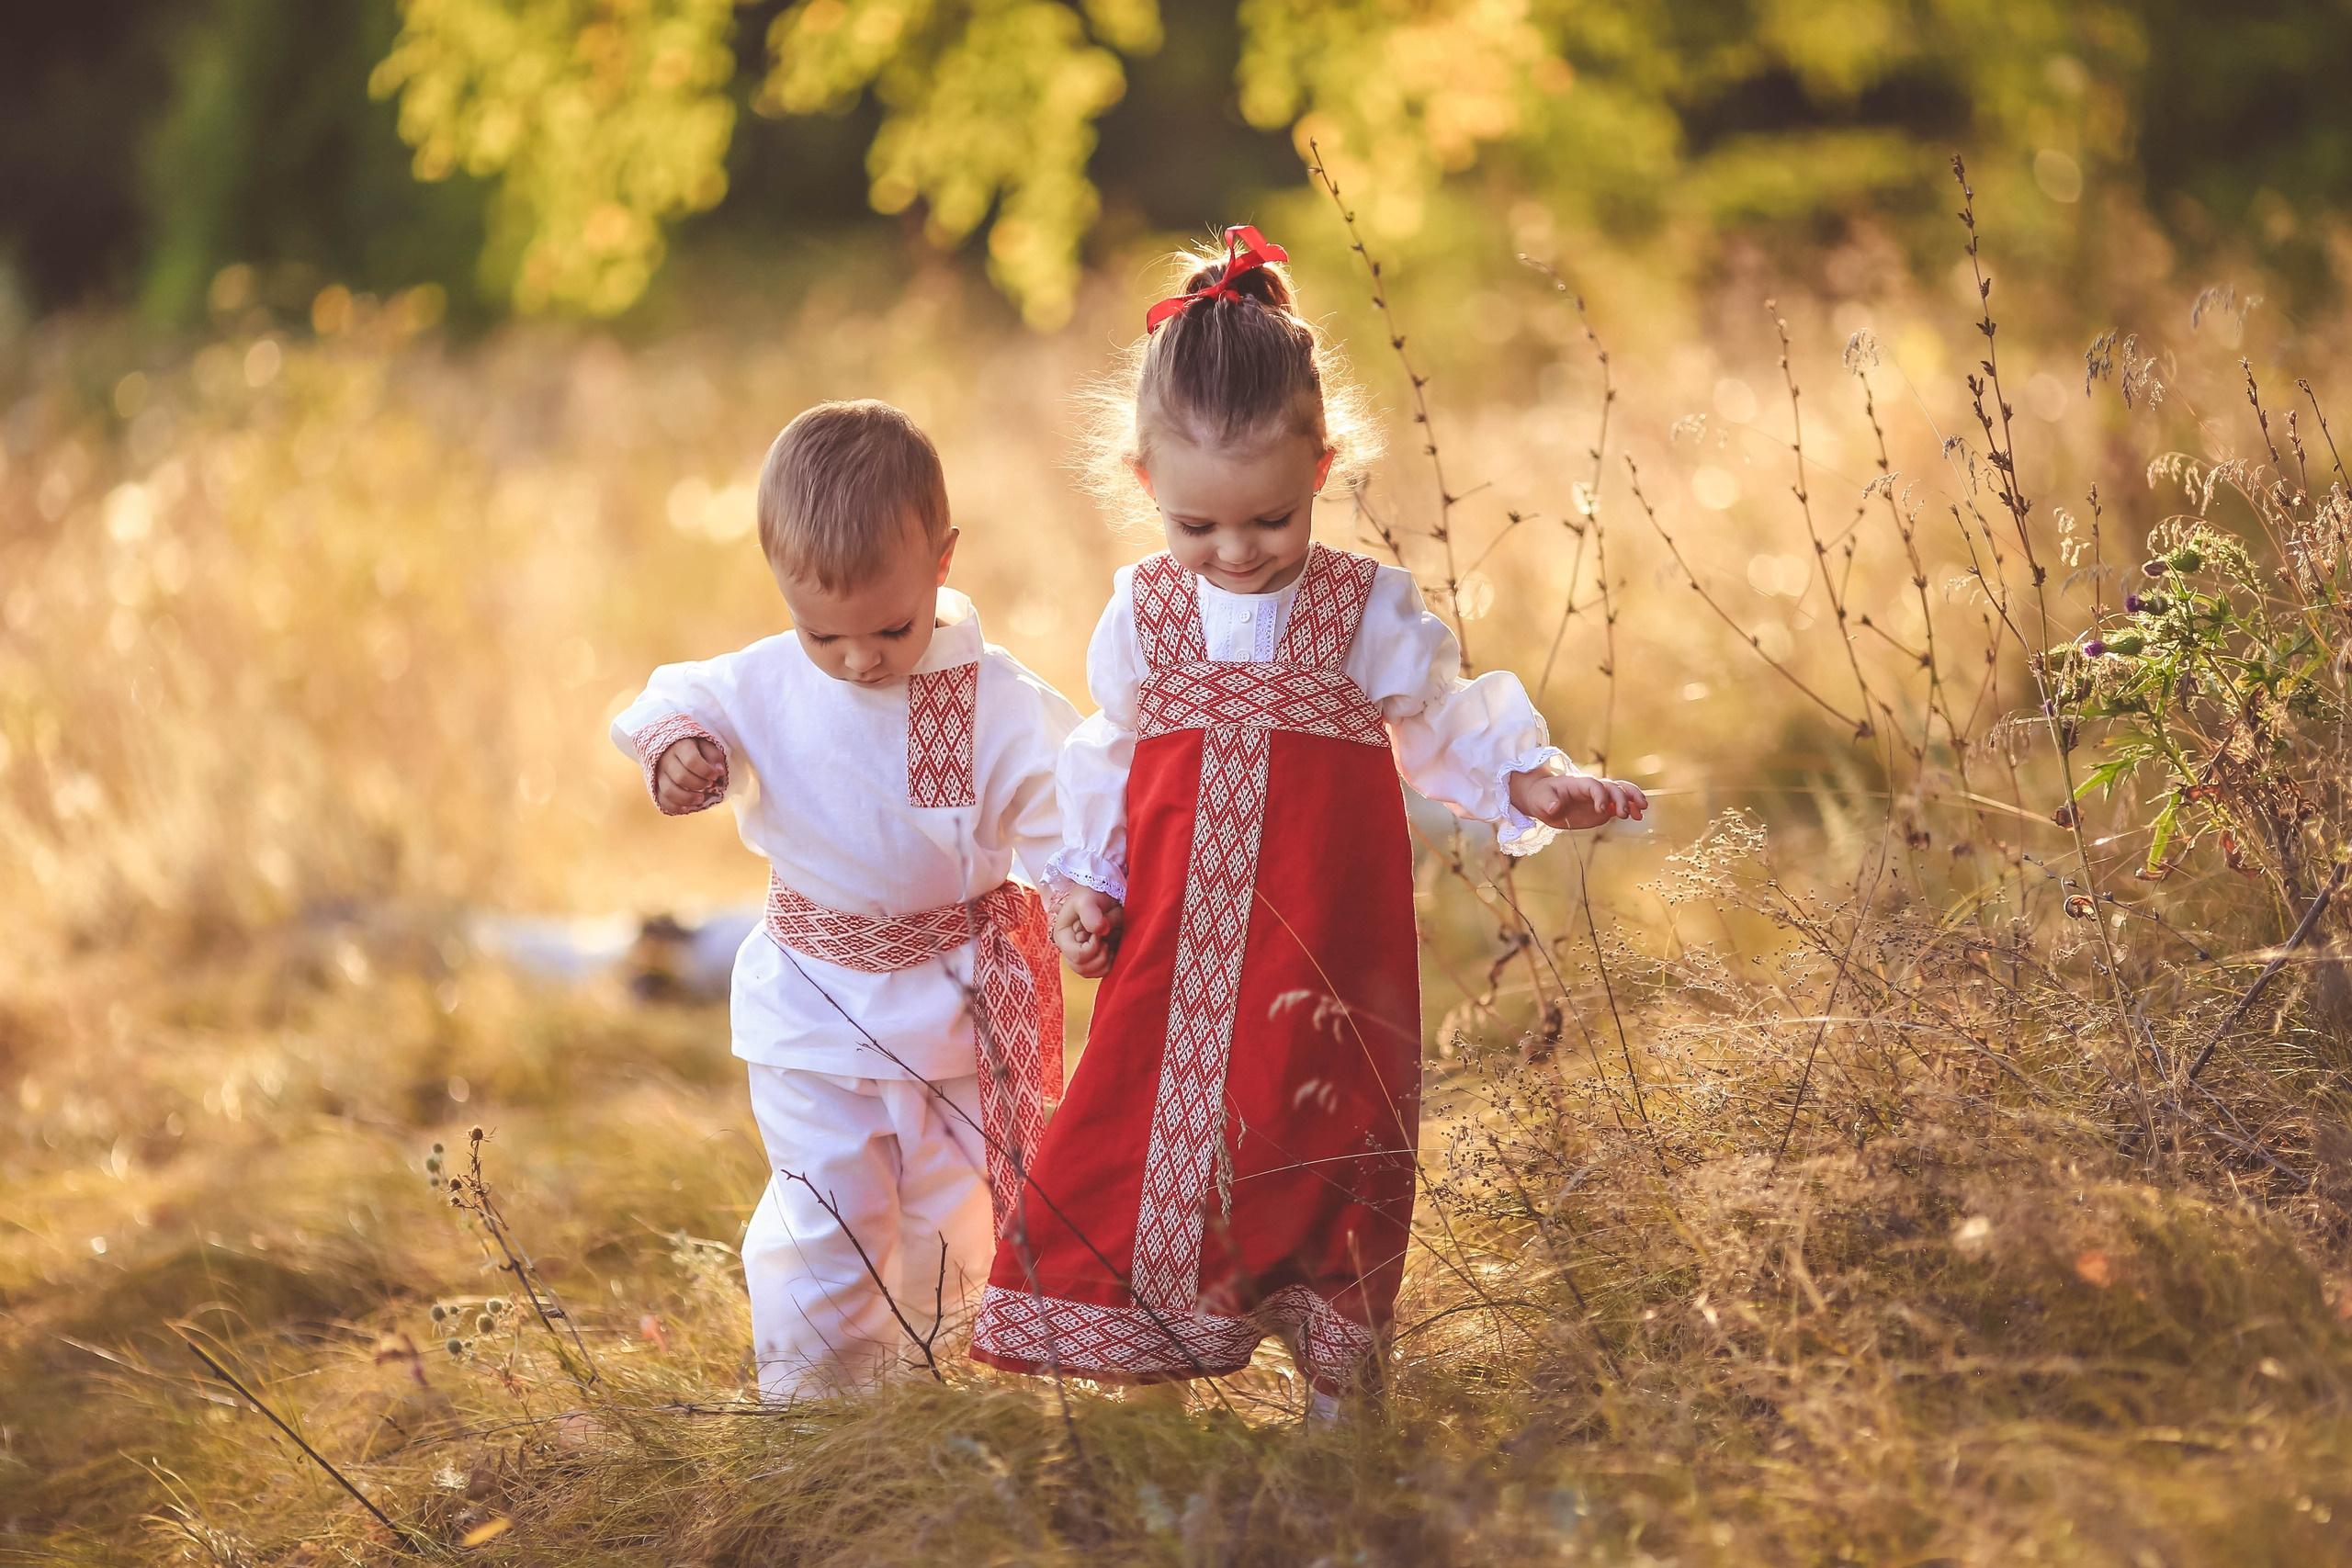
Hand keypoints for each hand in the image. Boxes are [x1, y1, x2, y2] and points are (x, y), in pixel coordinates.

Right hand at [654, 736, 726, 814]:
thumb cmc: (693, 747)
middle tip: (709, 785)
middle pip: (681, 777)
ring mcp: (658, 773)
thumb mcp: (706, 744)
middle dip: (699, 785)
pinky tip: (689, 807)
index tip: (715, 775)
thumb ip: (714, 756)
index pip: (691, 761)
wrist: (671, 746)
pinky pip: (662, 800)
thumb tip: (720, 772)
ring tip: (701, 798)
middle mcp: (666, 759)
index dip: (706, 771)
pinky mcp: (655, 785)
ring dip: (688, 799)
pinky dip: (676, 807)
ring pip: (669, 791)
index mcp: (680, 746)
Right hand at [1052, 888, 1125, 978]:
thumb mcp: (1086, 899)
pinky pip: (1103, 971)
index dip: (1092, 948)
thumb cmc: (1090, 893)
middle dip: (1099, 957)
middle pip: (1083, 969)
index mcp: (1063, 937)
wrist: (1103, 890)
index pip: (1077, 957)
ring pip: (1093, 973)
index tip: (1100, 933)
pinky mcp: (1097, 956)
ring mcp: (1084, 954)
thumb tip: (1101, 931)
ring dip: (1106, 960)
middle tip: (1107, 941)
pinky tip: (1114, 948)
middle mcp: (1071, 948)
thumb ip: (1090, 914)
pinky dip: (1112, 962)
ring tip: (1110, 943)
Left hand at [1507, 763, 1647, 830]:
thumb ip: (1548, 801)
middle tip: (1625, 813)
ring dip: (1632, 799)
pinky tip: (1638, 816)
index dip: (1600, 795)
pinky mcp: (1603, 808)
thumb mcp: (1540, 798)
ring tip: (1641, 812)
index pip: (1595, 785)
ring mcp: (1600, 797)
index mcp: (1579, 783)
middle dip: (1622, 798)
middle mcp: (1593, 788)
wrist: (1544, 800)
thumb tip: (1554, 806)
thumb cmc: (1541, 796)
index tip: (1601, 810)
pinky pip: (1619, 805)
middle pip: (1613, 787)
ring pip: (1621, 793)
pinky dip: (1630, 809)